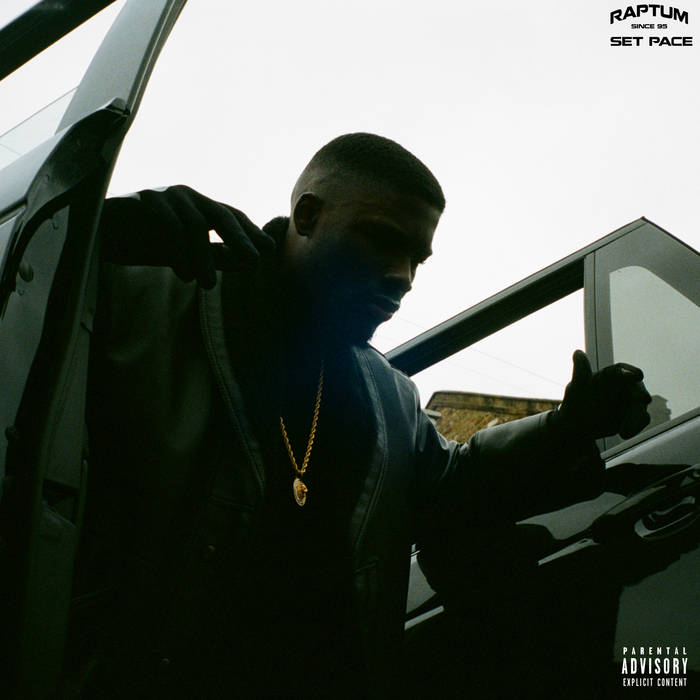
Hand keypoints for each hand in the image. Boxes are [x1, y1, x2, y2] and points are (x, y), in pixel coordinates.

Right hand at [99, 185, 275, 287]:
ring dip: (204, 257)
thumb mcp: (184, 254)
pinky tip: (183, 274)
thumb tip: (248, 263)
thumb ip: (214, 256)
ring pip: (195, 224)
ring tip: (208, 285)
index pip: (231, 215)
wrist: (95, 234)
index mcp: (197, 206)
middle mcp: (185, 196)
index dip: (250, 231)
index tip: (268, 249)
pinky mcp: (142, 200)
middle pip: (221, 214)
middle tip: (253, 262)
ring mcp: (164, 195)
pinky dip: (178, 252)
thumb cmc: (142, 241)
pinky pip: (168, 225)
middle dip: (239, 239)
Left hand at [557, 350, 651, 439]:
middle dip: (640, 393)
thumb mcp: (576, 387)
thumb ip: (580, 371)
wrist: (577, 423)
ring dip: (636, 416)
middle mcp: (624, 386)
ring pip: (639, 406)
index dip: (630, 371)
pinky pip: (640, 420)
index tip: (638, 375)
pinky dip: (635, 426)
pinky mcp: (633, 416)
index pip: (622, 370)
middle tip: (643, 399)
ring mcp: (630, 401)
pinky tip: (625, 433)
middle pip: (636, 388)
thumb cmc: (577, 399)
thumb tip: (577, 352)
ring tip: (626, 430)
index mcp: (611, 375)